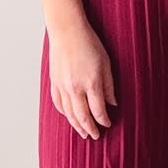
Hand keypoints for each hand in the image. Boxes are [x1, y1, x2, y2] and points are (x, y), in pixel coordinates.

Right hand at [47, 15, 117, 139]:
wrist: (67, 30)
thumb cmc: (89, 43)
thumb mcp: (106, 63)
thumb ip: (109, 85)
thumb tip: (113, 103)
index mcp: (91, 82)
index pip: (98, 110)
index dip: (104, 120)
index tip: (108, 124)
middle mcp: (75, 87)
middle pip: (82, 116)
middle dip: (90, 128)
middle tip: (95, 136)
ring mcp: (62, 86)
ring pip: (69, 113)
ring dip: (76, 125)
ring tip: (83, 133)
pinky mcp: (54, 82)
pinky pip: (58, 103)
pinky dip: (64, 113)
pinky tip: (69, 117)